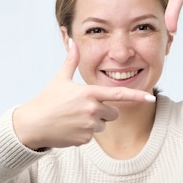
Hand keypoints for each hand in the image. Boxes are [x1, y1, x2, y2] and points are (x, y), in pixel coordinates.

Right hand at [12, 40, 155, 149]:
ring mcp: (89, 126)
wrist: (32, 125)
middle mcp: (92, 110)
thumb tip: (73, 42)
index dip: (137, 96)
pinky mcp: (84, 140)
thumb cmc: (46, 100)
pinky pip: (92, 136)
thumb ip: (71, 61)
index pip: (119, 95)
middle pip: (113, 112)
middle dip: (103, 111)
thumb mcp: (60, 80)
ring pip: (103, 125)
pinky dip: (84, 133)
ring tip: (74, 118)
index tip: (150, 97)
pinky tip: (70, 128)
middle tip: (82, 108)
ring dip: (93, 123)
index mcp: (89, 93)